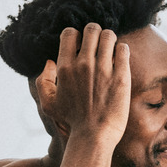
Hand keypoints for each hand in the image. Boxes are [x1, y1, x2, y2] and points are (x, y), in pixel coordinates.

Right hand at [36, 23, 130, 145]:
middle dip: (96, 33)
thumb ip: (42, 81)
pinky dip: (122, 49)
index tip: (82, 45)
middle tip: (99, 43)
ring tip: (111, 49)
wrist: (94, 136)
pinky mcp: (121, 76)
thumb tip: (50, 62)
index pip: (70, 33)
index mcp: (65, 67)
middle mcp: (83, 64)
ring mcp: (103, 69)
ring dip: (110, 39)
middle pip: (92, 29)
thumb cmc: (71, 123)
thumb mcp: (48, 104)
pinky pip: (123, 49)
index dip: (77, 35)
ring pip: (109, 36)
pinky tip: (121, 57)